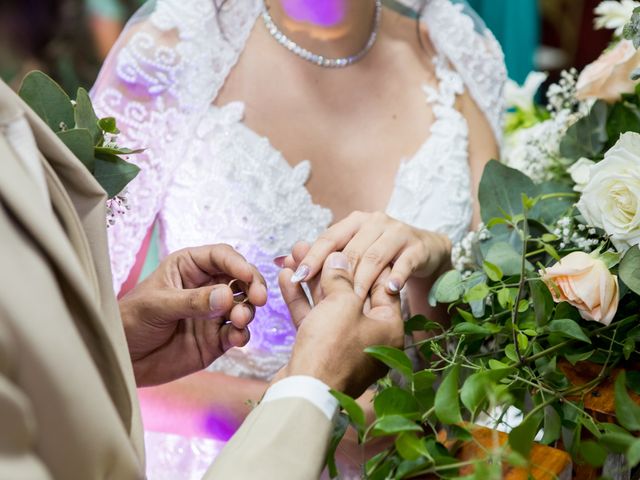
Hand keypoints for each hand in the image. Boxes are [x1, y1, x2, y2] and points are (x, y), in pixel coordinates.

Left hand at [119, 244, 266, 386]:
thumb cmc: (129, 322)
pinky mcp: (216, 339)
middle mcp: (206, 287)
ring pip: (243, 305)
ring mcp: (213, 314)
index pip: (221, 256)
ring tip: (238, 319)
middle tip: (259, 299)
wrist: (122, 361)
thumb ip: (192, 301)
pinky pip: (236, 333)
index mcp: (189, 268)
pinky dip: (241, 334)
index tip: (247, 276)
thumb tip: (227, 295)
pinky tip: (236, 338)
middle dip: (253, 286)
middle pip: (241, 279)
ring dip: (247, 311)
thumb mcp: (156, 306)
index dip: (238, 263)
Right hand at [277, 252, 403, 396]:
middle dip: (330, 266)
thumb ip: (342, 276)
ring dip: (311, 279)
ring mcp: (344, 345)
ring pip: (328, 304)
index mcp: (388, 327)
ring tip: (294, 254)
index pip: (380, 283)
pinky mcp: (320, 351)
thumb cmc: (331, 348)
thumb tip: (340, 257)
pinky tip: (287, 276)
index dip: (363, 258)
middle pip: (351, 292)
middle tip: (314, 245)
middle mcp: (370, 337)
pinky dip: (301, 298)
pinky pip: (314, 318)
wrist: (303, 393)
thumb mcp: (342, 304)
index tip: (351, 240)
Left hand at [287, 211, 450, 298]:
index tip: (297, 277)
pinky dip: (396, 277)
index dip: (312, 257)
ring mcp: (398, 233)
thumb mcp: (353, 253)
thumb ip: (324, 258)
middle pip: (351, 249)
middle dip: (337, 276)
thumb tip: (284, 262)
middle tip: (325, 301)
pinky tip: (389, 290)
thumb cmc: (380, 255)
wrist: (425, 250)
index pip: (329, 238)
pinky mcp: (418, 247)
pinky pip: (405, 263)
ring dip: (363, 281)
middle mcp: (375, 222)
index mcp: (354, 222)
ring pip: (375, 257)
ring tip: (353, 302)